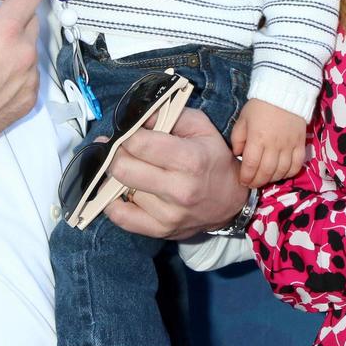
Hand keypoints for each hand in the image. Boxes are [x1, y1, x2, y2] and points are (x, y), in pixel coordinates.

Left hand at [103, 108, 246, 239]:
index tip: (126, 133)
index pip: (138, 143)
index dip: (126, 134)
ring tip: (133, 171)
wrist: (232, 201)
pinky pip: (121, 217)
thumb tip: (135, 117)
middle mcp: (179, 189)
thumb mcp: (200, 126)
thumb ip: (169, 114)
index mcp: (190, 159)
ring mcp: (168, 214)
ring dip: (121, 178)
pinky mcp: (160, 231)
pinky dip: (113, 203)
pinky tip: (121, 192)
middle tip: (121, 150)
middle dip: (116, 154)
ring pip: (119, 191)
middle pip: (122, 168)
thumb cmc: (214, 159)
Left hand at [231, 100, 305, 186]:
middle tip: (252, 184)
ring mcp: (289, 145)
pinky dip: (289, 172)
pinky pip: (297, 164)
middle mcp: (274, 145)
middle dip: (257, 182)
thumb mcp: (242, 119)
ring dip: (272, 179)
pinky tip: (282, 172)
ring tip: (266, 178)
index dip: (246, 177)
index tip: (243, 181)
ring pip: (281, 171)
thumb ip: (237, 139)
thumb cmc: (260, 106)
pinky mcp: (300, 143)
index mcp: (257, 139)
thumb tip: (238, 155)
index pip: (251, 165)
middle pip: (266, 172)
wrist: (284, 92)